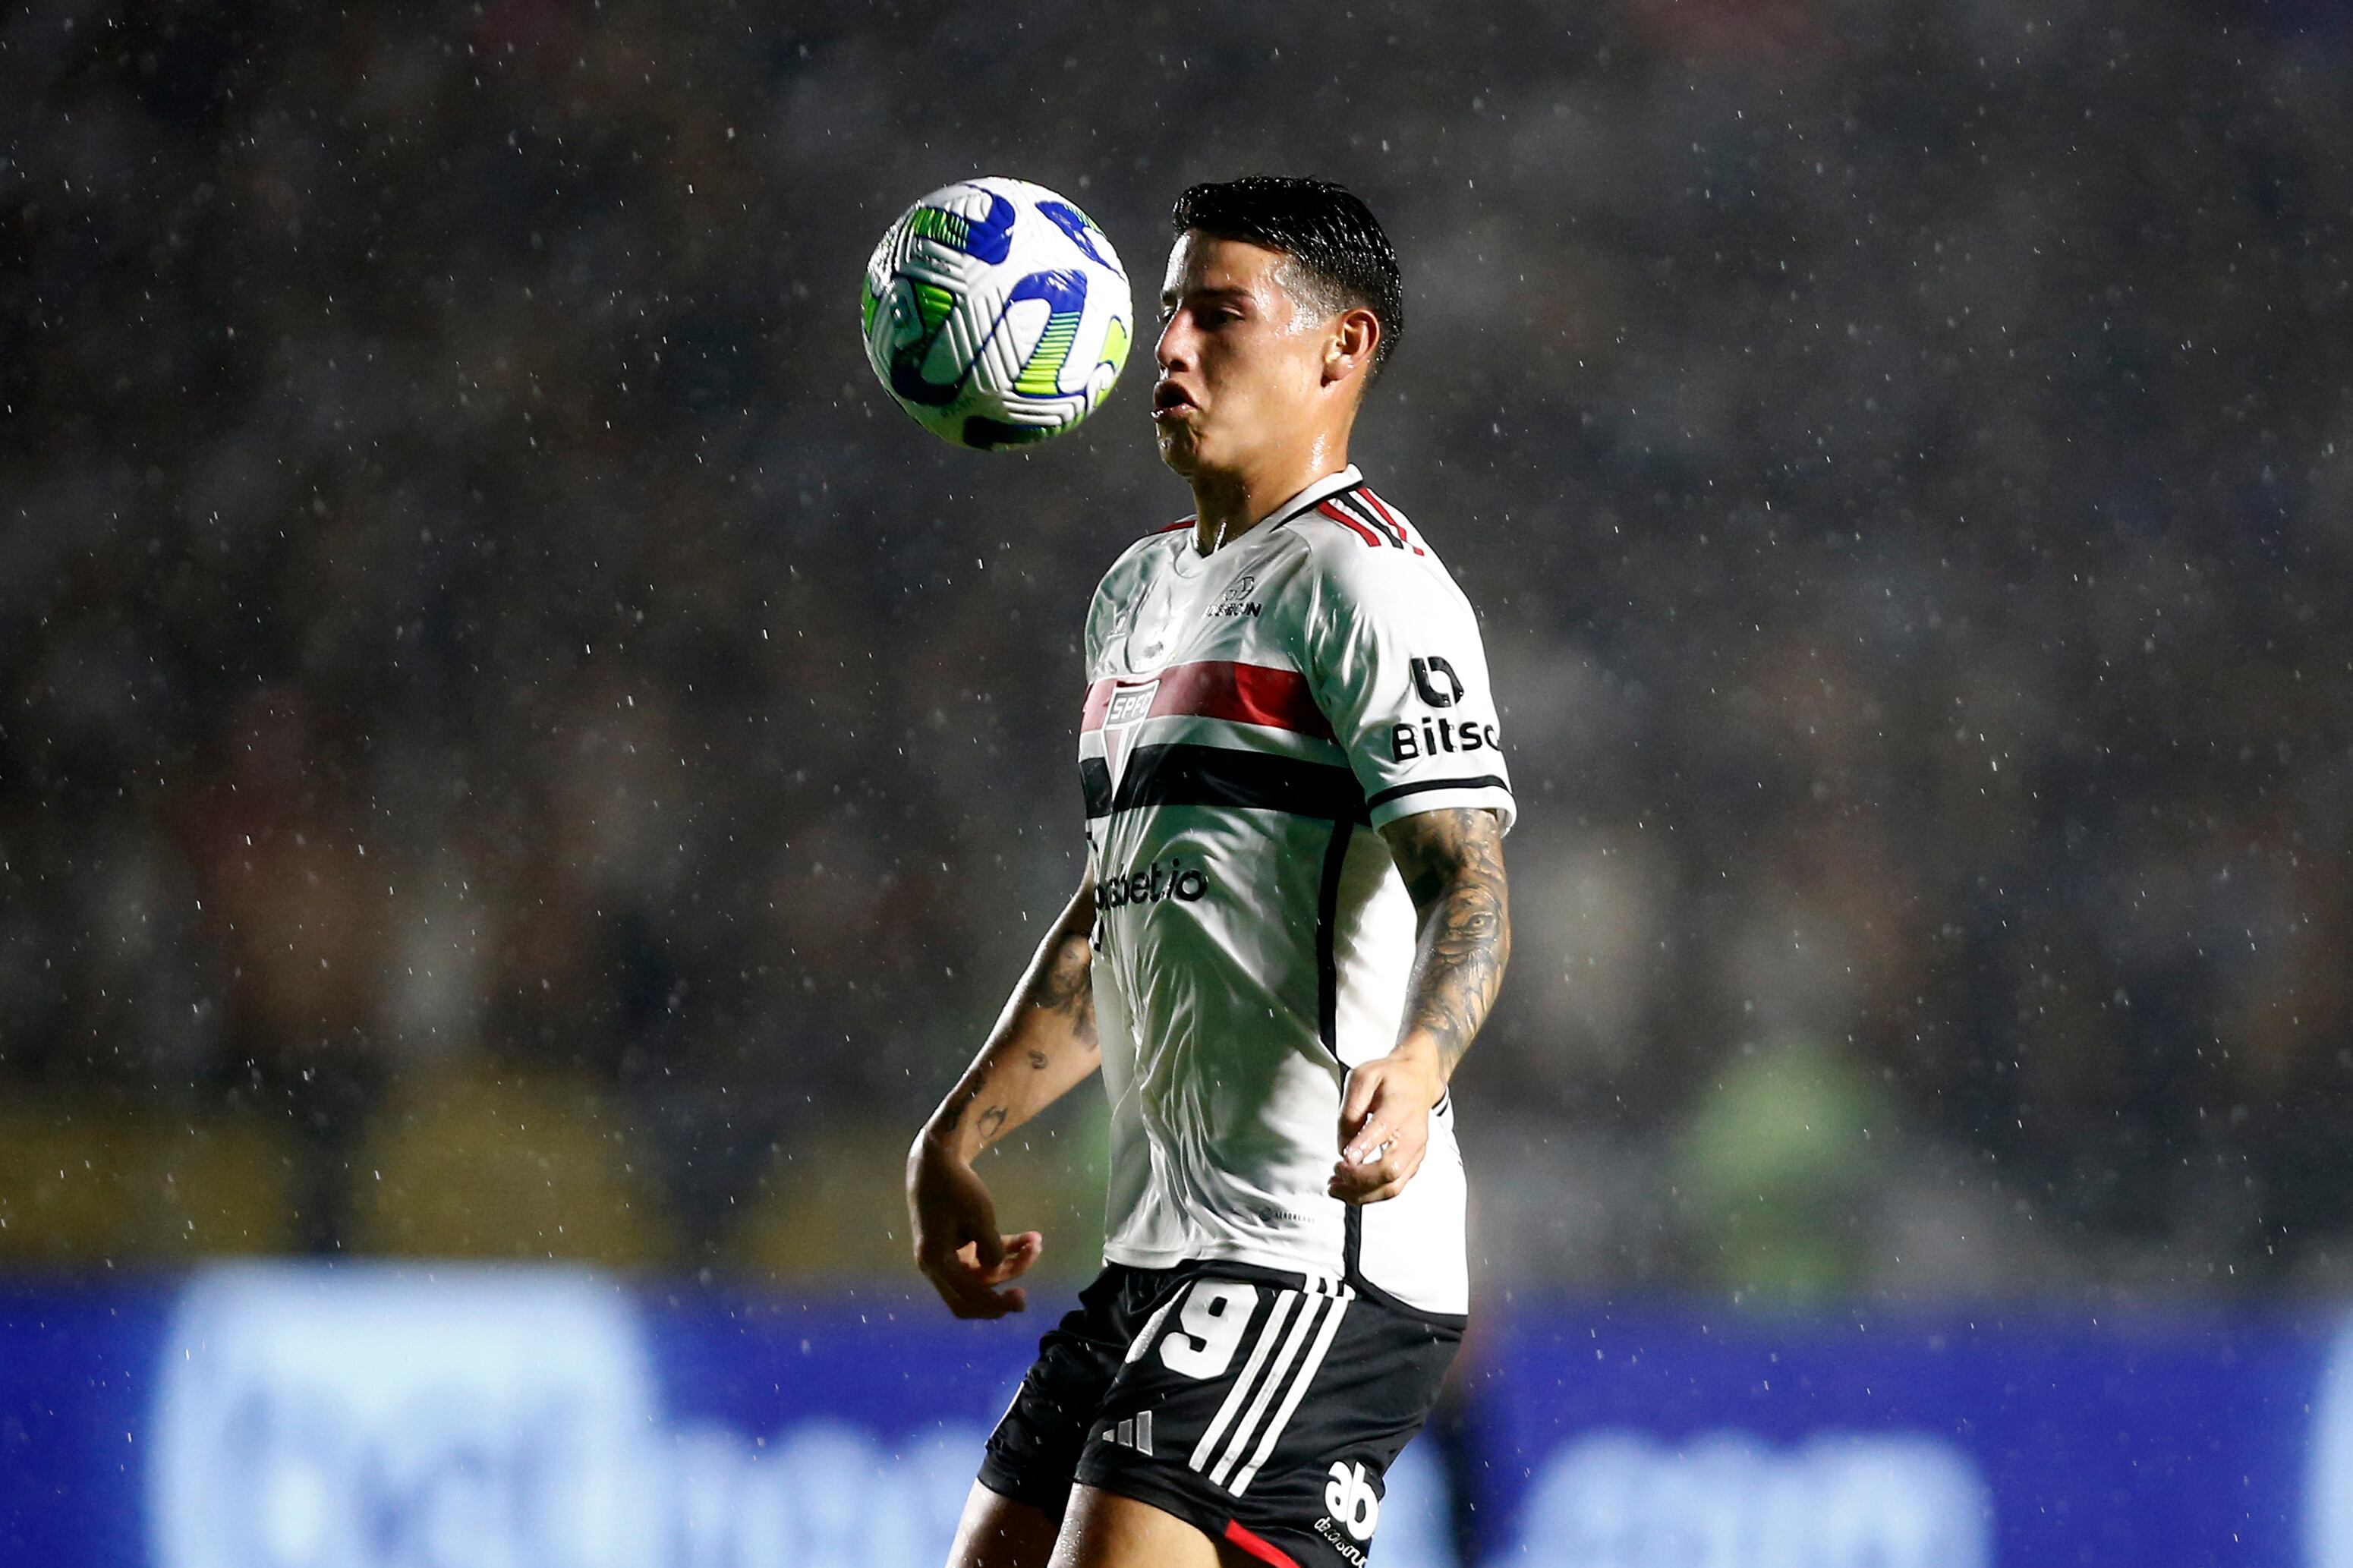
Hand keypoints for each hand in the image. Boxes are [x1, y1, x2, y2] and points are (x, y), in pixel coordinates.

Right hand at [907, 1138, 1042, 1318]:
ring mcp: (947, 1255)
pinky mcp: (956, 1243)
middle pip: (970, 1296)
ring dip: (1009, 1264)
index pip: (968, 1297)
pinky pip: (981, 1256)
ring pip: (981, 1275)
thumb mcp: (979, 1216)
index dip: (996, 1304)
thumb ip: (991, 1247)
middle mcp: (937, 1265)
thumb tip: (995, 1269)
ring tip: (1035, 1243)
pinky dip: (1003, 1249)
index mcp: (937, 1261)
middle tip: (1024, 1295)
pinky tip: (1029, 1238)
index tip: (1022, 1301)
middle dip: (999, 1296)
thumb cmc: (955, 1187)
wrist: (935, 1161)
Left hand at [1329, 1043, 1443, 1204]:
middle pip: (1390, 1170)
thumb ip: (1350, 1111)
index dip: (1362, 1148)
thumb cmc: (1390, 1079)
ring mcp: (1416, 1152)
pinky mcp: (1412, 1164)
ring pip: (1393, 1187)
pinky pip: (1394, 1188)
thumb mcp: (1362, 1077)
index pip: (1383, 1131)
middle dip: (1358, 1179)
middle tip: (1336, 1171)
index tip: (1343, 1158)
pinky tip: (1349, 1187)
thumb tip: (1343, 1147)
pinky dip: (1369, 1194)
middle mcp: (1413, 1134)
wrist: (1418, 1081)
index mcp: (1399, 1107)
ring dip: (1361, 1194)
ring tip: (1335, 1186)